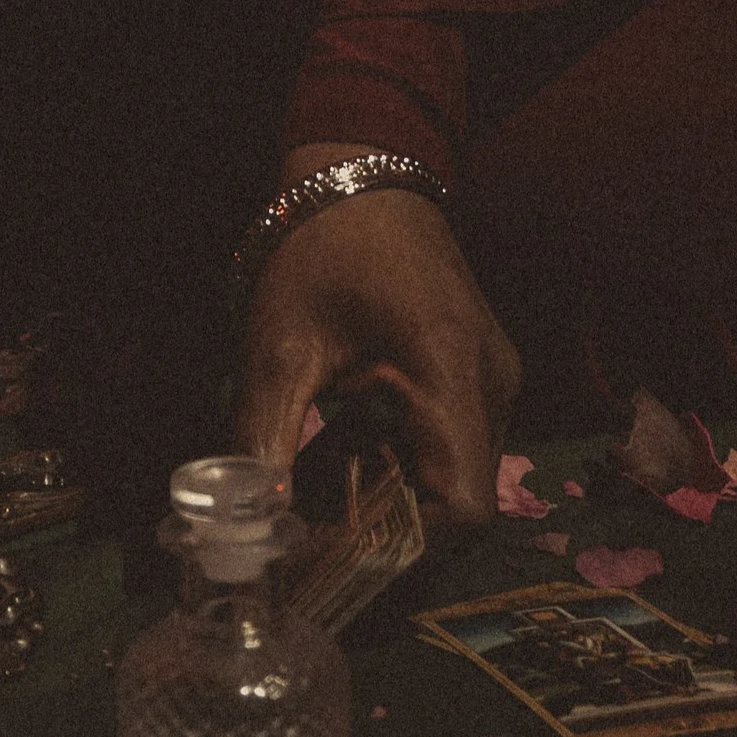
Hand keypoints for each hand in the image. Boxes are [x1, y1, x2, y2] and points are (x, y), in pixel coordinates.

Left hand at [235, 145, 521, 526]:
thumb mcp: (279, 349)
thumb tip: (246, 525)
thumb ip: (265, 439)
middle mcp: (490, 386)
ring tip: (310, 505)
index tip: (336, 560)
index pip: (461, 506)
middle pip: (458, 503)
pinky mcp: (472, 378)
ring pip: (451, 478)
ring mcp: (488, 382)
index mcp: (451, 374)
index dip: (405, 549)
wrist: (363, 176)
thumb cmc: (322, 252)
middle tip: (312, 546)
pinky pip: (444, 446)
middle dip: (386, 535)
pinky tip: (333, 464)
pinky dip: (393, 468)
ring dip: (386, 502)